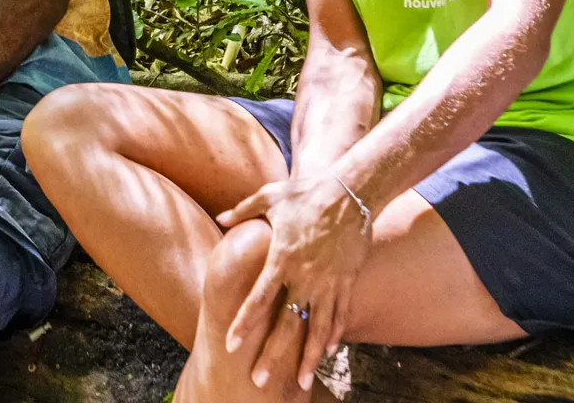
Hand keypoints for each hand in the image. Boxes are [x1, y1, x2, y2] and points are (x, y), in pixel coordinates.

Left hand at [216, 174, 372, 390]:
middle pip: (287, 324)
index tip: (232, 346)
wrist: (352, 190)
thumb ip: (243, 211)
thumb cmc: (307, 192)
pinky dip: (334, 335)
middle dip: (273, 355)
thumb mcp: (270, 196)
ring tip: (301, 382)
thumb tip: (220, 218)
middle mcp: (305, 276)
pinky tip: (328, 352)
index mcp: (282, 258)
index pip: (259, 299)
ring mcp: (329, 282)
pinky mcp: (347, 281)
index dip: (244, 323)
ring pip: (318, 328)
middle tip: (260, 381)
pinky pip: (340, 314)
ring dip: (309, 358)